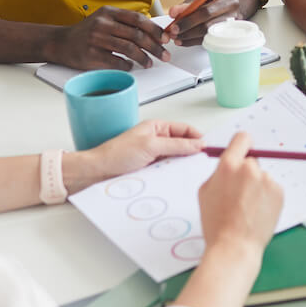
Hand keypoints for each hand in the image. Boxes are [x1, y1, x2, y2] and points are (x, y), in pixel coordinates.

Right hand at [45, 5, 168, 69]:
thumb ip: (125, 23)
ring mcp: (95, 38)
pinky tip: (131, 66)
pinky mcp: (90, 54)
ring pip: (128, 48)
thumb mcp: (105, 20)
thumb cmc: (88, 32)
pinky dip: (127, 65)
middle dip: (154, 47)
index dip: (155, 30)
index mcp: (109, 12)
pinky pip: (115, 61)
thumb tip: (154, 32)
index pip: (138, 19)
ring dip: (143, 58)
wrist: (60, 42)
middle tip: (164, 55)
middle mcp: (102, 23)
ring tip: (149, 63)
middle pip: (136, 35)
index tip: (166, 39)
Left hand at [68, 119, 203, 192]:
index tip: (208, 148)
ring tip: (187, 171)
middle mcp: (157, 140)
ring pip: (176, 159)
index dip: (198, 137)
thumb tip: (198, 144)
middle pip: (183, 145)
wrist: (97, 173)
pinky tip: (175, 179)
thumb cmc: (116, 154)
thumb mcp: (151, 146)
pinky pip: (168, 170)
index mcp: (157, 127)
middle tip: (201, 162)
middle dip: (191, 153)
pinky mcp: (151, 169)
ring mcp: (154, 155)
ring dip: (181, 165)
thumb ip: (177, 145)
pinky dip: (172, 174)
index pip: (186, 129)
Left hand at [166, 0, 242, 45]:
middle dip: (188, 22)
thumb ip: (187, 4)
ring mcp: (232, 20)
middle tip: (173, 28)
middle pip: (208, 13)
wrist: (225, 13)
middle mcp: (231, 4)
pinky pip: (208, 40)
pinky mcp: (227, 34)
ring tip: (174, 35)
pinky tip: (181, 40)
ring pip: (208, 29)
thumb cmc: (211, 4)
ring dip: (187, 34)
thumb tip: (173, 13)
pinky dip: (191, 41)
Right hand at [197, 131, 283, 260]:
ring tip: (247, 208)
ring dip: (257, 187)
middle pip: (251, 161)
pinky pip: (272, 189)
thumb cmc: (216, 223)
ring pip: (262, 178)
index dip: (242, 144)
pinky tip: (257, 212)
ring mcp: (267, 180)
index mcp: (228, 166)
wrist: (235, 246)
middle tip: (239, 194)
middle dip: (246, 173)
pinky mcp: (279, 192)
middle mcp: (250, 169)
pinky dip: (267, 198)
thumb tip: (230, 162)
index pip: (242, 139)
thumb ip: (219, 172)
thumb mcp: (206, 192)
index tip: (243, 149)